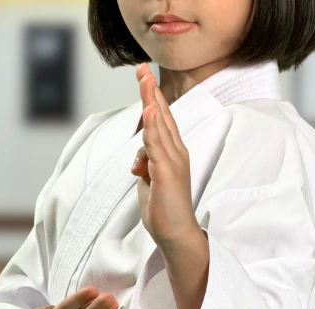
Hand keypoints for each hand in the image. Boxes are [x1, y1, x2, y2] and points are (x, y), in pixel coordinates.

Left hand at [131, 62, 198, 246]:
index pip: (162, 120)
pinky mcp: (167, 172)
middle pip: (162, 115)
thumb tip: (137, 160)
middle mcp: (177, 152)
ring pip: (160, 124)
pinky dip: (153, 125)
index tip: (144, 78)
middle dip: (151, 91)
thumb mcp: (149, 183)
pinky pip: (157, 144)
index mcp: (173, 153)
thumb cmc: (164, 210)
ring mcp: (174, 161)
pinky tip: (149, 109)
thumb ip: (145, 166)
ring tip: (144, 79)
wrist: (176, 233)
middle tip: (142, 68)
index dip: (153, 98)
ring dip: (151, 100)